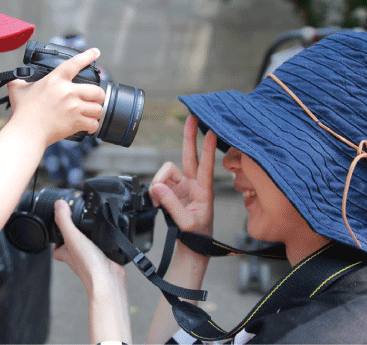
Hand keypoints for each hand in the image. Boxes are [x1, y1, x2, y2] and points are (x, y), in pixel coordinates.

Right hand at [7, 48, 105, 145]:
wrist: (27, 131)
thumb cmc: (22, 112)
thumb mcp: (17, 90)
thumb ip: (19, 81)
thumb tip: (16, 79)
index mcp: (55, 80)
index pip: (75, 64)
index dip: (88, 56)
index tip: (95, 53)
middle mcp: (68, 92)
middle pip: (96, 90)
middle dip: (99, 95)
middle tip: (96, 98)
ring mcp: (74, 108)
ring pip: (98, 108)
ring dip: (97, 111)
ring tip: (92, 113)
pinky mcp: (76, 123)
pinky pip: (94, 123)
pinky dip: (93, 126)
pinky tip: (89, 126)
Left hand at [53, 200, 131, 343]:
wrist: (108, 279)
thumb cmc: (88, 266)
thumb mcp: (73, 237)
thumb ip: (64, 221)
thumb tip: (58, 205)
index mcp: (67, 252)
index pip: (57, 246)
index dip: (57, 236)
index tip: (61, 225)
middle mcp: (78, 255)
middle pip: (74, 243)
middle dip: (78, 233)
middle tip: (80, 221)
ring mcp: (92, 257)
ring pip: (89, 244)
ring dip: (93, 236)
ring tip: (96, 224)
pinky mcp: (105, 257)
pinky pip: (104, 246)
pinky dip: (108, 240)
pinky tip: (111, 234)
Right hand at [150, 115, 216, 235]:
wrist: (192, 249)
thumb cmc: (197, 237)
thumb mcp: (186, 223)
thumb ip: (172, 204)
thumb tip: (157, 186)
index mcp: (204, 191)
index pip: (207, 165)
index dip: (208, 148)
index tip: (212, 131)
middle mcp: (194, 185)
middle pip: (189, 156)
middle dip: (189, 137)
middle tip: (192, 117)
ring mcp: (182, 188)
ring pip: (166, 173)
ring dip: (159, 184)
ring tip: (156, 202)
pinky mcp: (172, 192)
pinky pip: (159, 183)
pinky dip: (155, 191)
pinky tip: (155, 202)